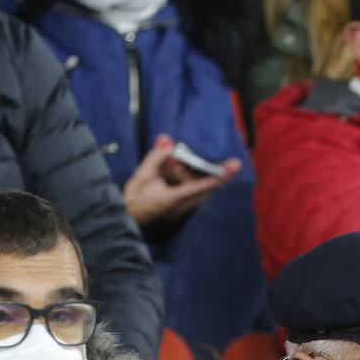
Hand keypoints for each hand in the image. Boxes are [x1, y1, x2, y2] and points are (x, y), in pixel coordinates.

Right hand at [123, 134, 238, 225]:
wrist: (126, 217)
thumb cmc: (133, 197)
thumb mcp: (142, 174)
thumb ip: (156, 157)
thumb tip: (167, 141)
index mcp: (171, 199)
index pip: (199, 186)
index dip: (216, 177)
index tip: (231, 169)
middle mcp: (180, 208)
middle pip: (205, 190)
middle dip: (218, 176)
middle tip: (232, 165)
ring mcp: (181, 211)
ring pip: (201, 194)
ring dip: (206, 180)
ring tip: (215, 168)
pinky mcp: (179, 211)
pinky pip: (195, 197)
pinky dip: (198, 185)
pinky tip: (196, 177)